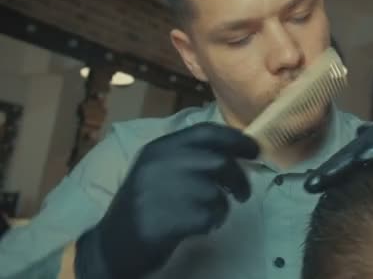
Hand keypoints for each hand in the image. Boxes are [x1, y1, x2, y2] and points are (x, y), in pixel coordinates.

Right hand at [75, 123, 258, 278]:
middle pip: (218, 162)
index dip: (236, 139)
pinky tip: (202, 226)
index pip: (206, 132)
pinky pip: (210, 216)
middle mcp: (159, 165)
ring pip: (216, 192)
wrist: (113, 245)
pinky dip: (214, 222)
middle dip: (238, 178)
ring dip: (222, 206)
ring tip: (211, 214)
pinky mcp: (167, 220)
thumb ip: (190, 158)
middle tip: (243, 193)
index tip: (254, 150)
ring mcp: (161, 192)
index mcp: (159, 148)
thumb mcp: (159, 170)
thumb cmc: (146, 205)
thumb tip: (236, 153)